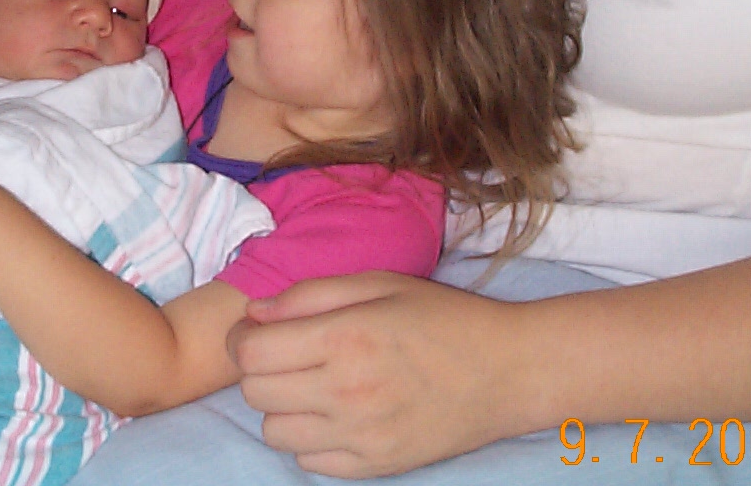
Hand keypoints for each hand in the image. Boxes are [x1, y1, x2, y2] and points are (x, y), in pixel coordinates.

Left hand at [228, 272, 528, 478]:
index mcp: (346, 338)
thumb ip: (310, 295)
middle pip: (256, 392)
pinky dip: (311, 439)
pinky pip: (308, 462)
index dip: (242, 340)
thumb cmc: (443, 317)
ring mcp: (361, 436)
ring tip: (314, 384)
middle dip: (260, 369)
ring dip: (282, 406)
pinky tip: (337, 413)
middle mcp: (347, 391)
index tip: (256, 332)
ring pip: (274, 431)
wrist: (508, 370)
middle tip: (288, 354)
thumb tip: (254, 314)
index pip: (252, 354)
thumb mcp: (379, 284)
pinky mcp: (375, 466)